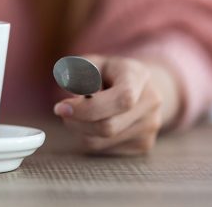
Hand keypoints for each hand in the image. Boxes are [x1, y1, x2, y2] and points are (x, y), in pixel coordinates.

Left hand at [53, 55, 179, 155]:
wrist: (140, 86)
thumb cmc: (109, 72)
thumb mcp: (91, 62)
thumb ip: (77, 71)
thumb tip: (69, 85)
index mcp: (139, 76)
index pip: (122, 99)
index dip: (89, 108)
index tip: (61, 107)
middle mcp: (150, 102)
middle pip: (109, 126)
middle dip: (77, 121)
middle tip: (62, 110)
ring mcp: (150, 126)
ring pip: (101, 141)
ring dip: (79, 129)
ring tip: (79, 113)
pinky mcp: (144, 145)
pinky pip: (104, 149)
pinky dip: (89, 137)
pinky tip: (94, 121)